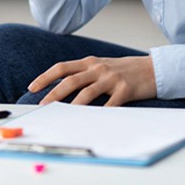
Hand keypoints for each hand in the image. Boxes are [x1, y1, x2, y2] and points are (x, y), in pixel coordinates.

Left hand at [28, 56, 156, 106]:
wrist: (152, 69)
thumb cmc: (123, 70)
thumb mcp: (101, 66)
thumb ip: (83, 73)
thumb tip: (60, 88)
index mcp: (89, 62)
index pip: (62, 67)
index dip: (45, 77)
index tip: (32, 87)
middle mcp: (98, 68)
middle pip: (71, 80)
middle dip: (54, 93)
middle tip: (42, 106)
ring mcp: (111, 78)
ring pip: (87, 92)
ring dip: (73, 106)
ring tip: (63, 117)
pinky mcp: (125, 89)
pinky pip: (110, 104)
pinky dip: (100, 113)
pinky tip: (92, 123)